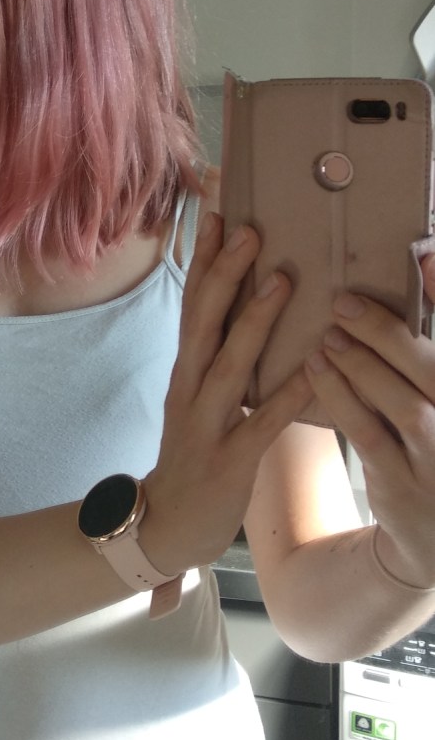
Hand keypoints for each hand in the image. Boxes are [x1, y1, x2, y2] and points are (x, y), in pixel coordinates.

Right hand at [142, 215, 313, 573]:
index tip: (215, 211)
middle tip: (249, 228)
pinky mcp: (228, 459)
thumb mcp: (194, 396)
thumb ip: (215, 355)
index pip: (191, 302)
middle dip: (223, 273)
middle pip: (202, 322)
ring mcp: (204, 423)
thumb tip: (245, 308)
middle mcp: (188, 387)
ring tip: (282, 280)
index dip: (202, 257)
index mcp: (184, 368)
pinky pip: (260, 422)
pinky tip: (312, 368)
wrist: (166, 524)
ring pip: (228, 364)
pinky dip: (286, 394)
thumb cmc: (191, 452)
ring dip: (253, 320)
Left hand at [304, 264, 434, 588]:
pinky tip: (316, 370)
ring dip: (362, 366)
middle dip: (388, 332)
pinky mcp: (405, 485)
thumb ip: (418, 346)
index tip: (424, 255)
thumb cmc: (432, 442)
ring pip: (405, 406)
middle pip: (434, 370)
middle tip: (343, 300)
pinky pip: (371, 437)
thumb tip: (417, 261)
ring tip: (327, 335)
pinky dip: (343, 400)